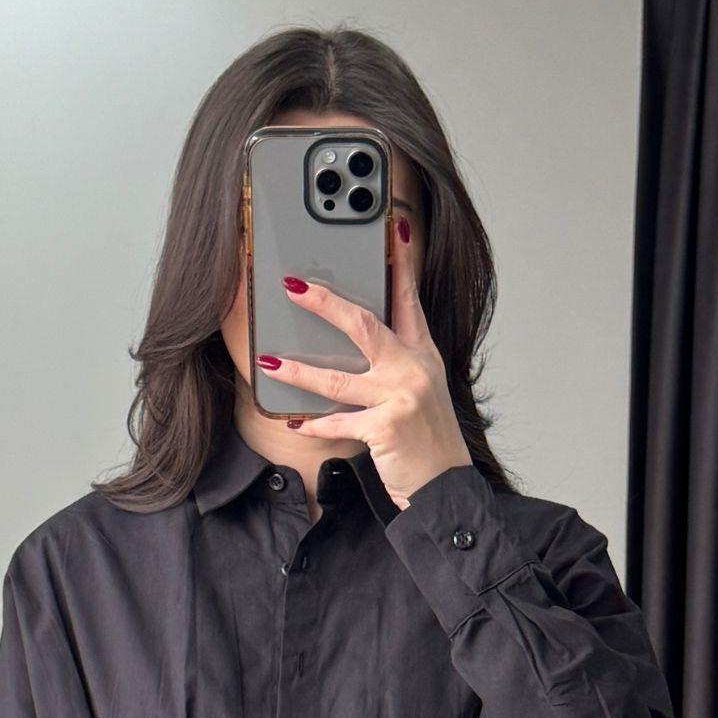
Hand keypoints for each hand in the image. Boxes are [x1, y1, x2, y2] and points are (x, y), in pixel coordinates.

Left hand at [259, 217, 473, 507]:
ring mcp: (400, 397)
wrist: (445, 488)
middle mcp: (413, 369)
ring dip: (300, 371)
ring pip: (338, 377)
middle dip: (325, 303)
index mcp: (422, 355)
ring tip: (272, 363)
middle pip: (364, 325)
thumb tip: (356, 342)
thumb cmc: (427, 442)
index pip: (409, 300)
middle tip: (294, 286)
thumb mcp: (422, 392)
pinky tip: (294, 421)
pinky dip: (315, 424)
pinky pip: (339, 421)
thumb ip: (397, 364)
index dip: (402, 262)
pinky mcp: (386, 427)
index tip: (393, 228)